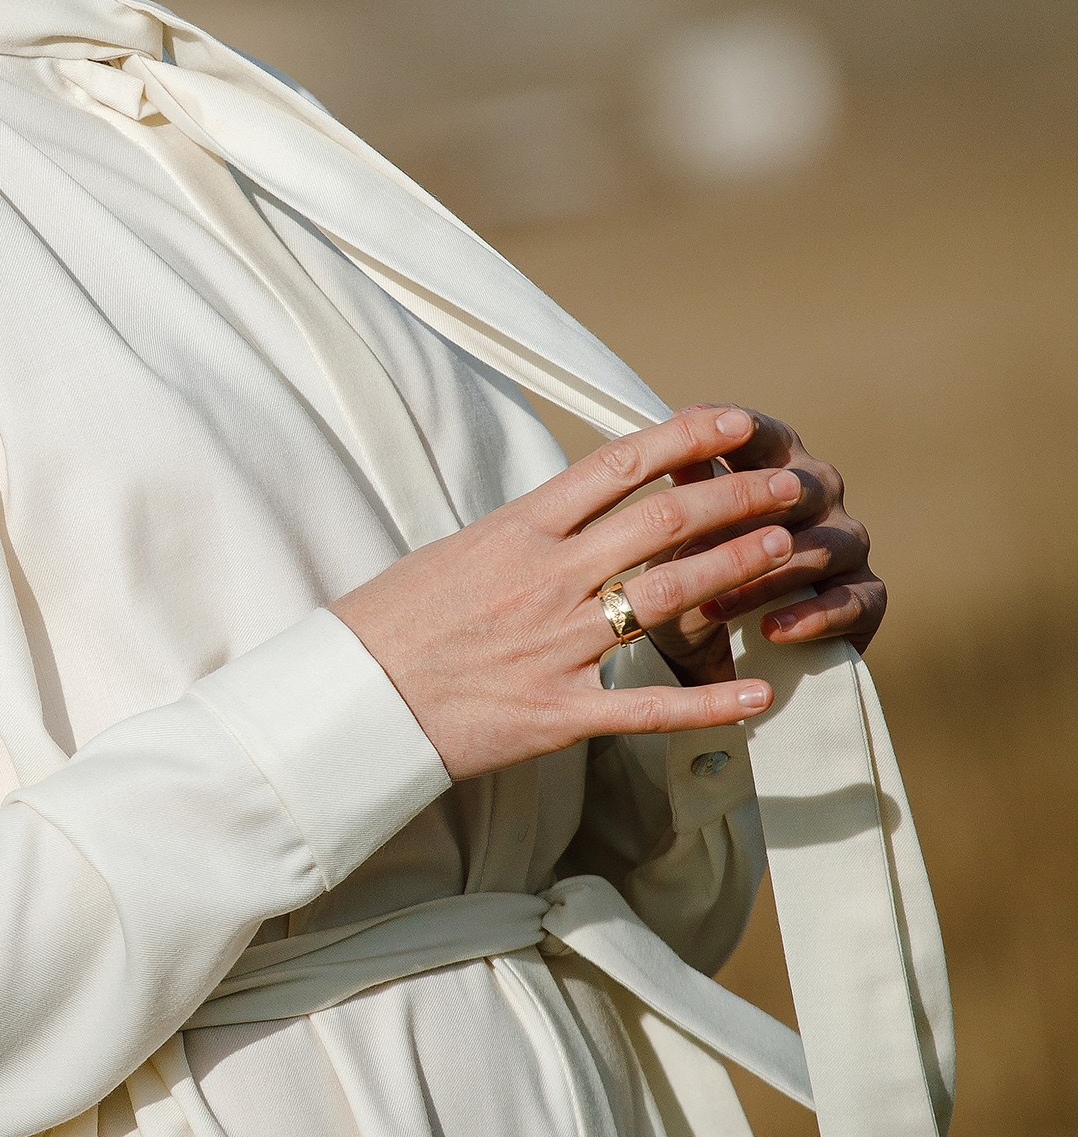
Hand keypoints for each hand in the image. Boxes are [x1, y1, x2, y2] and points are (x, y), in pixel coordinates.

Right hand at [329, 403, 810, 783]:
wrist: (347, 701)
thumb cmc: (389, 624)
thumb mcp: (452, 553)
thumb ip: (523, 535)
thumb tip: (574, 512)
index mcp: (516, 530)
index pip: (616, 465)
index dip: (686, 437)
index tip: (738, 423)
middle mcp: (544, 578)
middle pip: (661, 519)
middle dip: (736, 496)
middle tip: (789, 485)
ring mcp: (555, 645)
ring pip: (667, 594)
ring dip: (735, 567)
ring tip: (786, 548)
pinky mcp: (558, 712)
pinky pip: (648, 705)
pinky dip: (711, 701)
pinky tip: (761, 692)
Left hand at [643, 405, 884, 683]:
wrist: (713, 647)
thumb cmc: (697, 569)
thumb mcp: (679, 529)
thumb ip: (687, 482)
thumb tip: (670, 428)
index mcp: (780, 466)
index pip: (769, 437)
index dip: (739, 431)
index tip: (695, 427)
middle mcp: (823, 497)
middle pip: (805, 487)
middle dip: (754, 510)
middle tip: (706, 534)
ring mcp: (850, 546)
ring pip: (822, 549)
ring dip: (765, 578)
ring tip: (714, 606)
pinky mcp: (867, 599)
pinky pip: (851, 602)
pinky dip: (809, 617)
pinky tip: (770, 629)